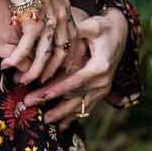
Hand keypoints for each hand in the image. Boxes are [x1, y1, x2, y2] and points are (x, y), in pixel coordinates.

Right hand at [0, 0, 75, 85]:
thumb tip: (47, 16)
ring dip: (32, 71)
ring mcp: (48, 20)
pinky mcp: (32, 20)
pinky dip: (16, 59)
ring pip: (44, 55)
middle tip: (41, 83)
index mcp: (65, 10)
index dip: (66, 57)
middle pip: (61, 52)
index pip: (72, 40)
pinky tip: (6, 66)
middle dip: (51, 71)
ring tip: (21, 81)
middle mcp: (60, 17)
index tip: (58, 71)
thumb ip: (50, 5)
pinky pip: (25, 47)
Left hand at [21, 4, 129, 124]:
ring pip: (81, 105)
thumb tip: (57, 31)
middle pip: (75, 96)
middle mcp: (103, 80)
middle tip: (30, 104)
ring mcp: (103, 88)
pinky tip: (61, 125)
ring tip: (45, 120)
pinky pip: (87, 106)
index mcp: (100, 66)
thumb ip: (76, 30)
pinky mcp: (101, 91)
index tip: (43, 95)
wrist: (121, 32)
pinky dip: (74, 116)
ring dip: (63, 114)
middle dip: (53, 103)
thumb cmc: (104, 27)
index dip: (59, 88)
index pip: (76, 80)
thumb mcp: (93, 25)